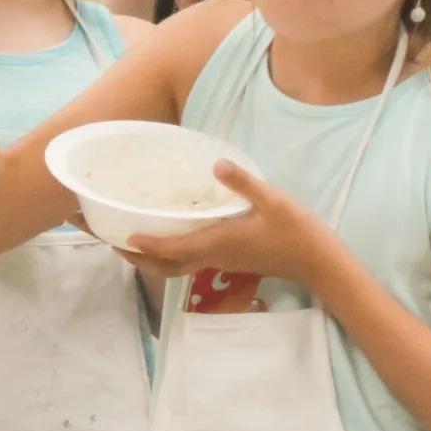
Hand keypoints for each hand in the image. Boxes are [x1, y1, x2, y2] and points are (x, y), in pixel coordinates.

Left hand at [122, 161, 337, 287]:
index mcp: (218, 242)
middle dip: (137, 258)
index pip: (171, 249)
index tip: (120, 235)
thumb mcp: (273, 201)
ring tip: (133, 242)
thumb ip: (244, 183)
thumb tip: (217, 163)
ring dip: (152, 259)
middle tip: (114, 242)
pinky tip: (173, 237)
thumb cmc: (296, 232)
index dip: (144, 244)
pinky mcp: (230, 261)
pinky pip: (190, 261)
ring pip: (176, 267)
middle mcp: (214, 256)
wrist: (317, 261)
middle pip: (165, 266)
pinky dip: (172, 254)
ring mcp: (221, 262)